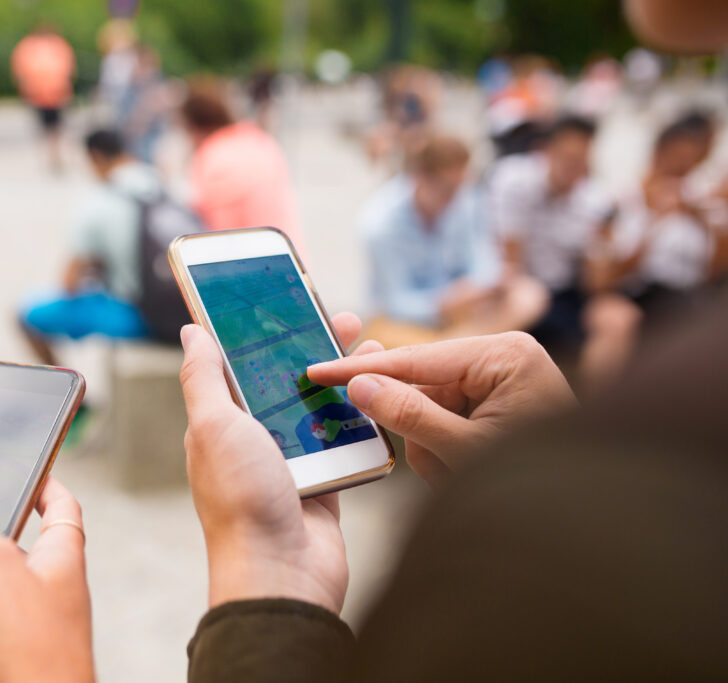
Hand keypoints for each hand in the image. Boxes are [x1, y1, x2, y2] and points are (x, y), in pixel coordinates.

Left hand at [178, 312, 379, 613]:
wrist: (282, 573)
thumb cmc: (241, 502)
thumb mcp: (214, 427)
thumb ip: (204, 378)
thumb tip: (191, 331)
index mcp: (220, 424)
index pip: (238, 364)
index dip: (259, 332)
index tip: (284, 300)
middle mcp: (253, 439)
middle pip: (285, 380)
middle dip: (311, 346)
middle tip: (341, 317)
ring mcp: (290, 460)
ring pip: (318, 406)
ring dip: (342, 375)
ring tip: (369, 345)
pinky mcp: (324, 478)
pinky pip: (343, 437)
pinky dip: (359, 415)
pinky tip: (378, 390)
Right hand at [308, 331, 575, 487]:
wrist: (587, 520)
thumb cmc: (539, 484)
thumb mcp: (466, 451)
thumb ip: (410, 416)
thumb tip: (359, 386)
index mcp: (503, 355)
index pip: (416, 358)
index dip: (362, 369)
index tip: (319, 370)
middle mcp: (502, 357)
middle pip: (421, 385)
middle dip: (419, 430)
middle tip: (440, 461)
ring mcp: (498, 379)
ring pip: (428, 407)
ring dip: (433, 448)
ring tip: (461, 475)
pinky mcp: (494, 401)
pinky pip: (444, 419)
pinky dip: (444, 450)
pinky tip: (464, 469)